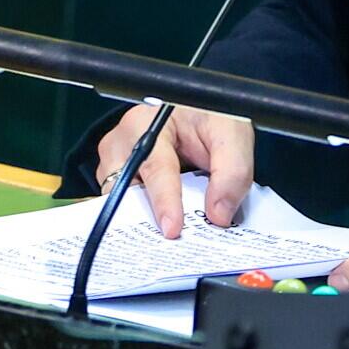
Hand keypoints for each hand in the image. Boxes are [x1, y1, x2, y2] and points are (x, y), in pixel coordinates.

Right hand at [93, 104, 255, 237]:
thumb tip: (217, 215)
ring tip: (172, 234)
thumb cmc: (210, 112)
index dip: (164, 202)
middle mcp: (123, 140)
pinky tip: (166, 223)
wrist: (202, 107)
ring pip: (120, 199)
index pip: (154, 169)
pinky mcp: (119, 173)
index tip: (172, 229)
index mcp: (146, 124)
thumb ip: (231, 172)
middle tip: (173, 240)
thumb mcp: (231, 134)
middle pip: (125, 189)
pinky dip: (146, 214)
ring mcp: (117, 158)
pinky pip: (126, 201)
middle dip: (147, 216)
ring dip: (145, 217)